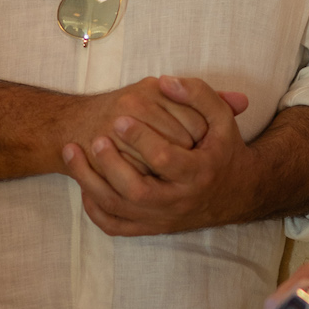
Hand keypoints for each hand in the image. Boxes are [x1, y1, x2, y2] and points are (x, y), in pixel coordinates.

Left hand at [61, 74, 256, 234]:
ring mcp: (162, 217)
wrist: (236, 193)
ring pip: (119, 210)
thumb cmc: (223, 150)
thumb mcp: (221, 119)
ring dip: (90, 183)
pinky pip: (115, 226)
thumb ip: (199, 94)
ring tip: (72, 152)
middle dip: (111, 166)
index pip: (166, 159)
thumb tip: (166, 81)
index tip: (119, 118)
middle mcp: (179, 201)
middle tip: (96, 140)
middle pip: (138, 192)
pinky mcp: (150, 227)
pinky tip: (84, 185)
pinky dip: (95, 209)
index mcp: (199, 172)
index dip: (141, 138)